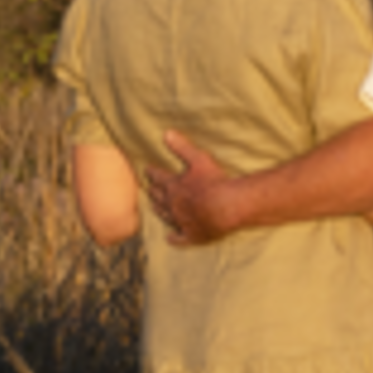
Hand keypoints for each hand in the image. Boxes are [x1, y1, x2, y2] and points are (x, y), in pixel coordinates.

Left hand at [146, 129, 241, 246]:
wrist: (226, 207)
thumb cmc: (214, 182)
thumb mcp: (199, 159)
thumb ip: (182, 147)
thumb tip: (166, 133)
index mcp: (174, 186)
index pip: (159, 178)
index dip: (152, 173)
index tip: (146, 170)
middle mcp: (173, 205)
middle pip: (159, 198)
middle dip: (153, 192)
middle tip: (149, 189)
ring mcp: (181, 222)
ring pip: (166, 216)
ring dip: (159, 211)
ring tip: (154, 208)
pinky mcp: (191, 235)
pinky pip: (179, 238)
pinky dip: (173, 237)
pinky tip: (169, 238)